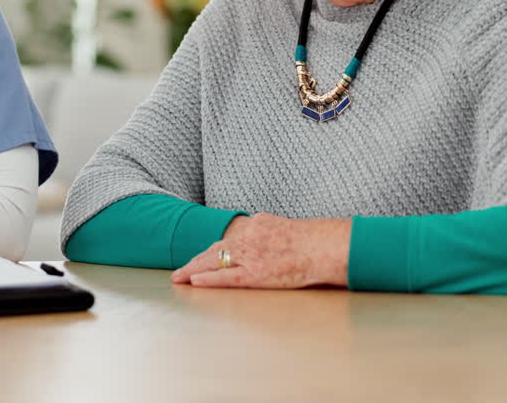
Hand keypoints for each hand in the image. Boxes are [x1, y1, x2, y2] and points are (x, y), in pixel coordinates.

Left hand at [170, 213, 350, 288]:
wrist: (327, 247)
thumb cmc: (316, 240)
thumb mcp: (287, 227)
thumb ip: (270, 232)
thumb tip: (265, 236)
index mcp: (257, 223)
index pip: (228, 236)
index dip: (211, 248)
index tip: (200, 255)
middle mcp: (249, 236)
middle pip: (215, 248)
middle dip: (195, 259)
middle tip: (180, 270)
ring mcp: (251, 255)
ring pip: (214, 261)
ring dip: (193, 270)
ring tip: (178, 278)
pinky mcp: (256, 274)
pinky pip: (227, 278)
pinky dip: (209, 280)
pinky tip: (194, 282)